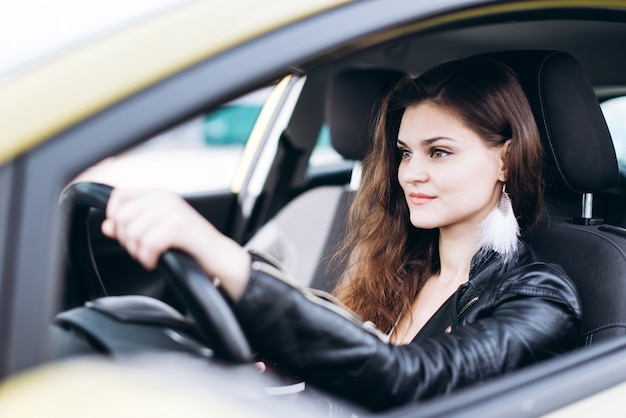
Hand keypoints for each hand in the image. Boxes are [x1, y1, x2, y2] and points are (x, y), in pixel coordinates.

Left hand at [101, 188, 250, 300]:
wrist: (219, 257)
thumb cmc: (189, 245)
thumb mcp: (157, 231)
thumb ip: (131, 226)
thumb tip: (107, 226)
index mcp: (158, 194)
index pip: (118, 197)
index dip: (115, 219)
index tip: (127, 235)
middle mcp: (166, 197)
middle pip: (123, 217)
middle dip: (128, 240)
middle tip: (143, 251)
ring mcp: (174, 210)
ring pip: (134, 232)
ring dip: (138, 252)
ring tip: (151, 256)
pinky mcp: (181, 226)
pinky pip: (148, 243)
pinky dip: (148, 258)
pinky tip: (156, 261)